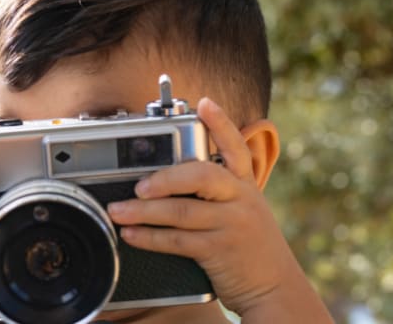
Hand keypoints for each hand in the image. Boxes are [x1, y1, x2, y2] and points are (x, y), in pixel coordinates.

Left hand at [106, 98, 331, 321]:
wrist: (275, 288)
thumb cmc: (250, 247)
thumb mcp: (243, 211)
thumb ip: (217, 192)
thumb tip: (168, 179)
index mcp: (244, 186)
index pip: (235, 147)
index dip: (221, 123)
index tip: (204, 103)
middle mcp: (240, 200)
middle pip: (202, 176)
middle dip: (165, 178)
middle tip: (138, 185)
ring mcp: (231, 225)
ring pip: (181, 211)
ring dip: (143, 212)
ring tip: (117, 211)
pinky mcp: (220, 251)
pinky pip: (177, 240)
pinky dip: (149, 237)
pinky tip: (131, 235)